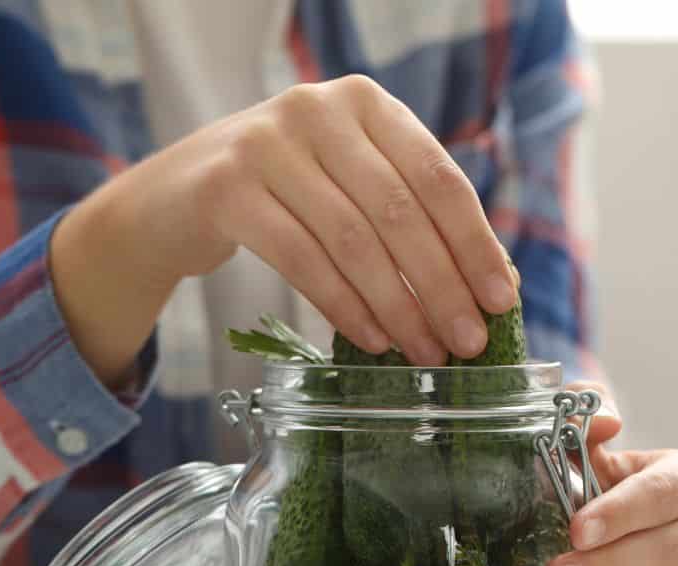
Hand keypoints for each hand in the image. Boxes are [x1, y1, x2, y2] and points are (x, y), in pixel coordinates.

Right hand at [50, 74, 516, 384]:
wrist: (177, 197)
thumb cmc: (287, 195)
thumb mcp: (352, 186)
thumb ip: (415, 218)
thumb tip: (495, 282)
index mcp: (366, 103)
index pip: (437, 178)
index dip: (473, 243)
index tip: (500, 299)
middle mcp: (318, 110)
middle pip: (399, 212)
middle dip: (441, 285)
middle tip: (468, 340)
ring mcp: (267, 145)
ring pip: (353, 241)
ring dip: (398, 306)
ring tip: (426, 351)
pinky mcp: (227, 189)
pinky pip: (303, 260)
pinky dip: (345, 306)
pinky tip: (372, 338)